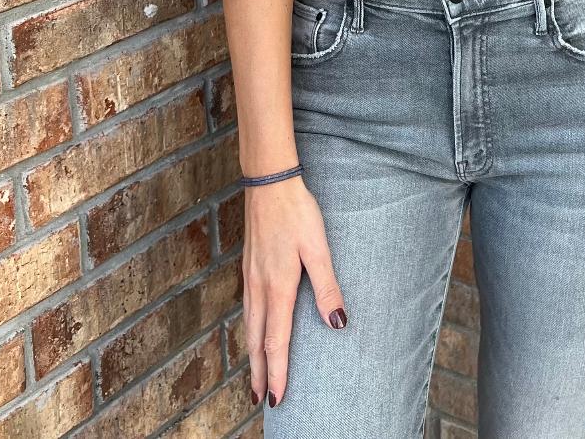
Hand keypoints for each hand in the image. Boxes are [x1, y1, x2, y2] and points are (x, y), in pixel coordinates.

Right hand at [242, 177, 346, 408]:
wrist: (268, 183)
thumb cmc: (297, 212)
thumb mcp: (318, 247)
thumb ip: (327, 287)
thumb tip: (338, 324)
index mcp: (278, 287)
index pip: (276, 341)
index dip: (278, 372)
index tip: (278, 399)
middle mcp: (259, 287)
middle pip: (256, 340)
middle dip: (260, 372)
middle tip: (261, 400)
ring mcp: (250, 277)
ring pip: (248, 326)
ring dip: (252, 354)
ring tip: (255, 375)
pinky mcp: (248, 266)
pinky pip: (246, 309)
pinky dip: (248, 330)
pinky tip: (253, 330)